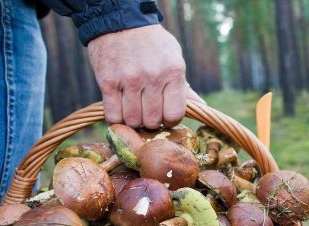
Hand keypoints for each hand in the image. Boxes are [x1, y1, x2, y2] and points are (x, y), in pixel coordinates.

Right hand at [88, 24, 202, 128]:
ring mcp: (129, 80)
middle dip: (151, 121)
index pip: (174, 114)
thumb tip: (200, 106)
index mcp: (173, 72)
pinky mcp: (108, 82)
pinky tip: (120, 110)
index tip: (165, 115)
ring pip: (132, 121)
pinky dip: (117, 118)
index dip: (170, 120)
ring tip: (134, 110)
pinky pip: (113, 115)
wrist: (121, 21)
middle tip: (147, 112)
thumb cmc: (152, 42)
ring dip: (133, 120)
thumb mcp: (174, 58)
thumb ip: (184, 86)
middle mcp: (152, 77)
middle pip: (152, 121)